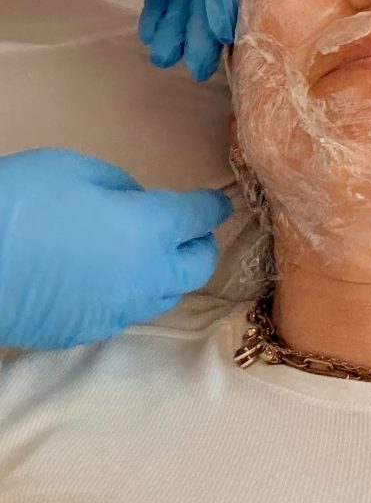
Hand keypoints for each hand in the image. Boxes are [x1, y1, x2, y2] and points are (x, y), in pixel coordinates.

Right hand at [0, 148, 233, 350]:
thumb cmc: (22, 201)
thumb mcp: (79, 171)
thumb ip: (123, 188)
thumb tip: (139, 205)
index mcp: (150, 230)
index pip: (200, 218)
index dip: (212, 207)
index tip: (216, 203)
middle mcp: (146, 276)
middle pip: (198, 266)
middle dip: (199, 246)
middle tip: (186, 230)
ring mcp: (118, 310)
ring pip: (166, 296)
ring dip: (169, 274)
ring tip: (150, 255)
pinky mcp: (88, 331)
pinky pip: (126, 312)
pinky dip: (131, 294)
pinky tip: (109, 278)